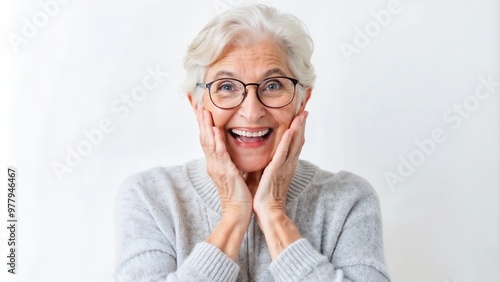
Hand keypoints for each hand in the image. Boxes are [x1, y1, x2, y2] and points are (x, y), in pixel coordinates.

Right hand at [195, 105, 252, 220]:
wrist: (238, 212)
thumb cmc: (239, 194)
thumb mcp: (234, 172)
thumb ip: (231, 160)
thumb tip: (234, 149)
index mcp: (215, 163)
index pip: (207, 139)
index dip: (203, 124)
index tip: (200, 109)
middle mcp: (213, 164)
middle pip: (203, 137)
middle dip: (200, 120)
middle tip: (196, 104)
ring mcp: (217, 168)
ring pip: (208, 143)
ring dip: (205, 126)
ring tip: (203, 111)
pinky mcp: (225, 172)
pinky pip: (219, 153)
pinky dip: (216, 140)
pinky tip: (214, 129)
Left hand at [252, 110, 307, 258]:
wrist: (268, 211)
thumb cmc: (266, 196)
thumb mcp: (267, 175)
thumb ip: (267, 164)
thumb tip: (262, 156)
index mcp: (286, 165)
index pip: (294, 144)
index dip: (298, 130)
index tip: (299, 118)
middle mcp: (289, 164)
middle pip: (298, 141)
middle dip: (302, 125)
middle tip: (305, 110)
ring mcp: (285, 166)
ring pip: (294, 143)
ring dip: (298, 128)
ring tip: (302, 114)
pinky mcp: (277, 169)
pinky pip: (284, 152)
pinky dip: (288, 141)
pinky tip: (291, 130)